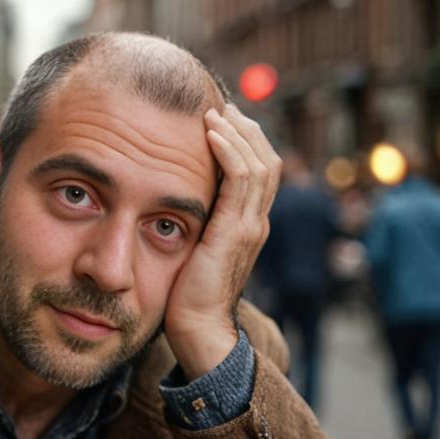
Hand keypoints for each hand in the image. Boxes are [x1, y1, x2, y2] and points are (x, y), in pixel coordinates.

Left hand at [164, 103, 280, 379]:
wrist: (195, 330)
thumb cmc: (185, 297)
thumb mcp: (191, 251)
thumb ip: (193, 226)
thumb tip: (172, 204)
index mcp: (247, 226)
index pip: (258, 171)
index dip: (244, 142)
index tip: (218, 122)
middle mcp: (255, 223)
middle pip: (267, 159)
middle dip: (245, 129)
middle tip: (219, 108)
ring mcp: (249, 227)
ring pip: (260, 162)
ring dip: (237, 133)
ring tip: (215, 113)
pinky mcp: (235, 232)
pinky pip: (242, 179)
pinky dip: (230, 151)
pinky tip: (210, 134)